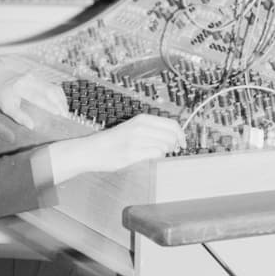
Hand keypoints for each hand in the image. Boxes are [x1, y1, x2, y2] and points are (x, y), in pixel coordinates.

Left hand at [0, 68, 68, 126]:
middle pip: (49, 91)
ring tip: (65, 112)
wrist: (0, 76)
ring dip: (61, 100)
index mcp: (20, 87)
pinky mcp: (40, 77)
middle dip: (59, 103)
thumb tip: (32, 126)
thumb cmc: (3, 94)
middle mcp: (30, 80)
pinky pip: (53, 86)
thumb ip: (19, 116)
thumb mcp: (6, 107)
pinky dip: (59, 96)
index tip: (59, 115)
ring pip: (54, 88)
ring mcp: (36, 77)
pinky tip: (62, 104)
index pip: (38, 97)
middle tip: (65, 116)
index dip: (50, 106)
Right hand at [46, 112, 184, 182]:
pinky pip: (156, 154)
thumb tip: (173, 136)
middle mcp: (140, 127)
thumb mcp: (132, 127)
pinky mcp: (132, 153)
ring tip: (157, 153)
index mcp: (141, 119)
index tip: (183, 142)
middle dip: (175, 144)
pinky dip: (157, 156)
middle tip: (172, 150)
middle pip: (172, 135)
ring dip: (165, 151)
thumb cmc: (113, 141)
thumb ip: (150, 129)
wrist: (91, 150)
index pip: (172, 124)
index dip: (181, 135)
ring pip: (165, 145)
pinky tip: (150, 157)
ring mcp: (136, 140)